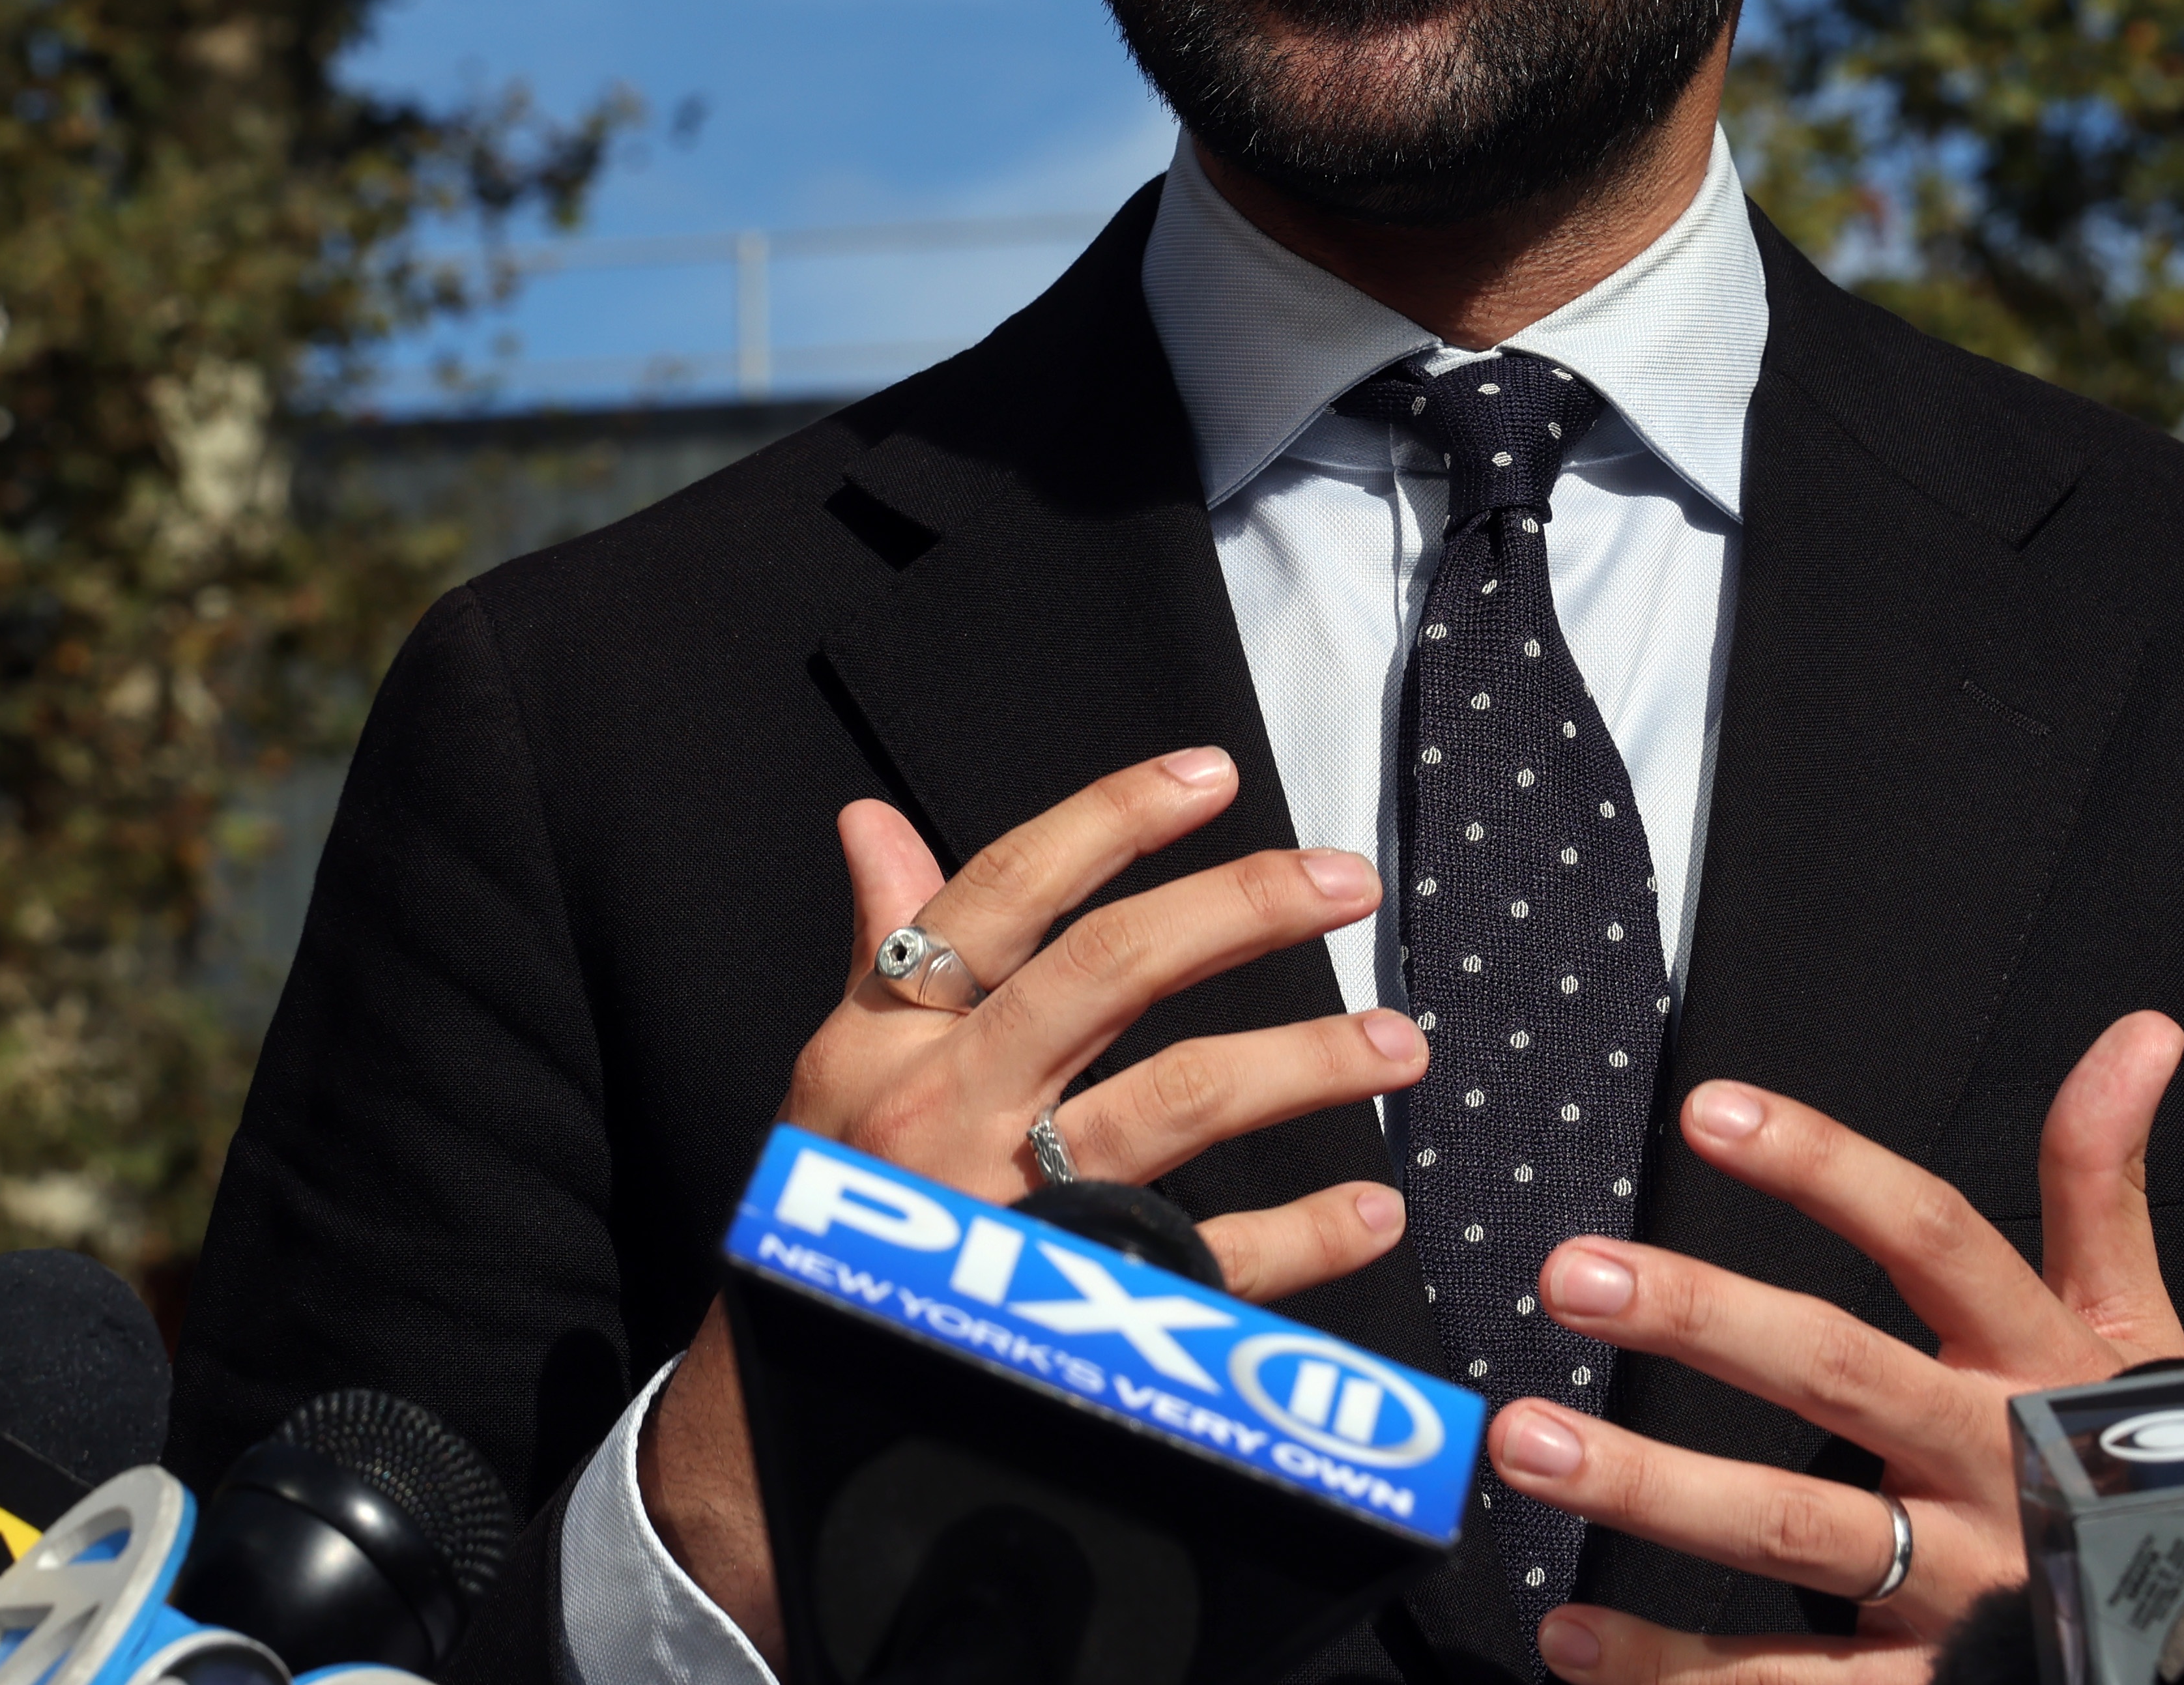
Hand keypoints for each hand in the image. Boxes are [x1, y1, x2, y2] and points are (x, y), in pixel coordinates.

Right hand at [642, 746, 1430, 1651]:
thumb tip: (873, 819)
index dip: (1108, 821)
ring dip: (1299, 1068)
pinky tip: (1368, 1211)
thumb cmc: (828, 1209)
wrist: (785, 1412)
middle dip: (1237, 911)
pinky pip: (1200, 1264)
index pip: (1002, 895)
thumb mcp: (839, 1072)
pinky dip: (1295, 1240)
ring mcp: (1010, 1210)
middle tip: (1345, 882)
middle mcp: (949, 1109)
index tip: (1211, 771)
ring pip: (1172, 1105)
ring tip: (1398, 1043)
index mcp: (894, 1039)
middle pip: (1107, 974)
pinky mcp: (1062, 1309)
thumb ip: (883, 945)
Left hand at [1489, 1010, 2183, 1680]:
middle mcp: (1990, 1463)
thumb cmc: (2122, 1463)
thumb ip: (2102, 1184)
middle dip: (1700, 1318)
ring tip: (1530, 1442)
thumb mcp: (2130, 1329)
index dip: (1827, 1168)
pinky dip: (1671, 1668)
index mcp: (2037, 1362)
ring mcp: (1954, 1584)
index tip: (1709, 1110)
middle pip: (1838, 1373)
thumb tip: (2140, 1036)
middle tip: (1572, 1273)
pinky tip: (1570, 1635)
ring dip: (1651, 1486)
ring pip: (1790, 1528)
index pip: (1933, 1236)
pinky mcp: (1930, 1684)